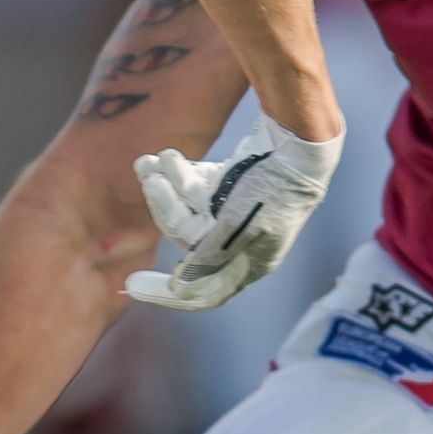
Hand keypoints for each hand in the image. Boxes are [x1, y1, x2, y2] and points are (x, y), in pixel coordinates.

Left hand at [122, 115, 343, 311]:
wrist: (301, 140)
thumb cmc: (274, 188)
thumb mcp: (238, 226)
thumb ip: (208, 257)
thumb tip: (180, 290)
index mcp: (249, 262)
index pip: (202, 291)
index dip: (166, 293)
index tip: (131, 286)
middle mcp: (241, 241)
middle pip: (188, 238)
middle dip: (165, 208)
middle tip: (150, 180)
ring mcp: (236, 212)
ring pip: (187, 208)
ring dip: (166, 185)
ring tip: (150, 160)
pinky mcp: (233, 184)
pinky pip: (196, 187)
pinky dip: (179, 174)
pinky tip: (163, 157)